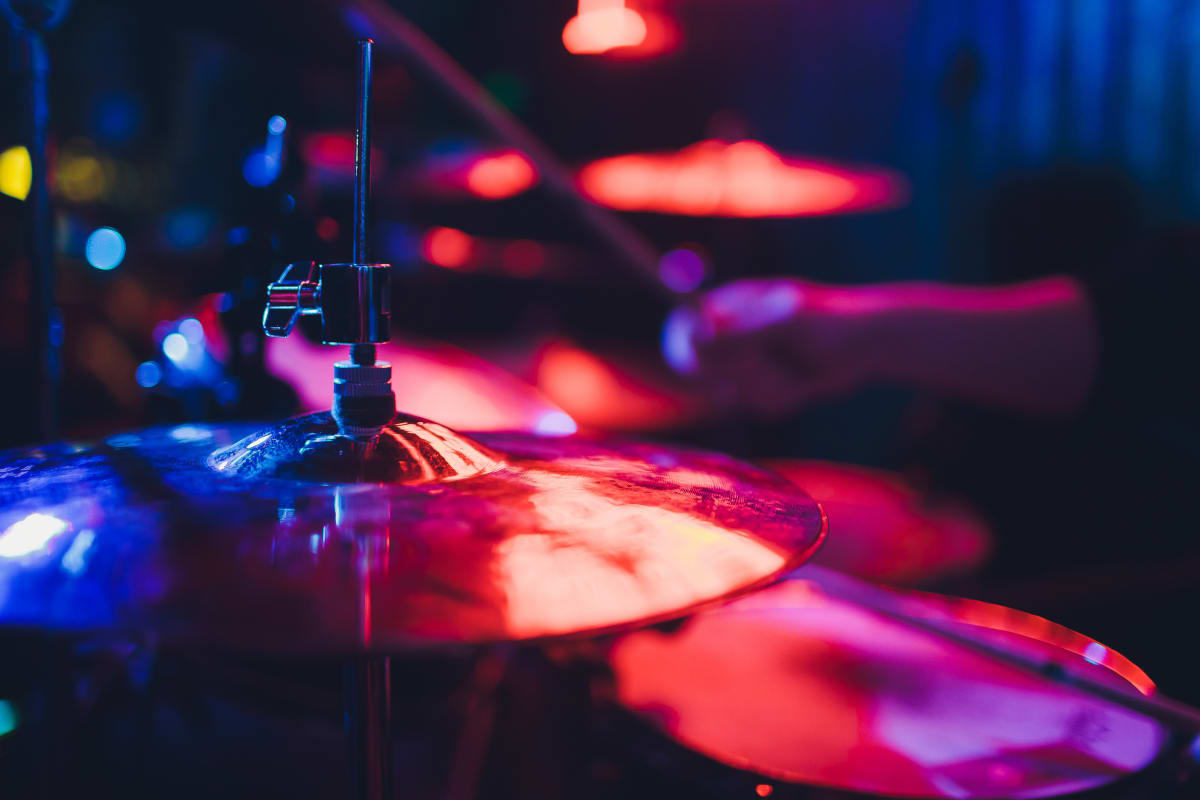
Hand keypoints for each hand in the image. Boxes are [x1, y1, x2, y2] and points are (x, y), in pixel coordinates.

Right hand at [662, 278, 881, 415]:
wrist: (868, 345)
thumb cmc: (827, 322)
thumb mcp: (781, 326)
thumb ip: (738, 336)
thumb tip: (695, 338)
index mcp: (732, 307)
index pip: (684, 326)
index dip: (685, 347)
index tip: (701, 362)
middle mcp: (736, 336)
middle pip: (705, 370)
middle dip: (739, 374)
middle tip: (772, 363)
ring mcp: (751, 365)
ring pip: (735, 393)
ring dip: (770, 386)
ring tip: (799, 369)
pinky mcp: (767, 388)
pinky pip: (761, 405)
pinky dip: (785, 398)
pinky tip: (806, 382)